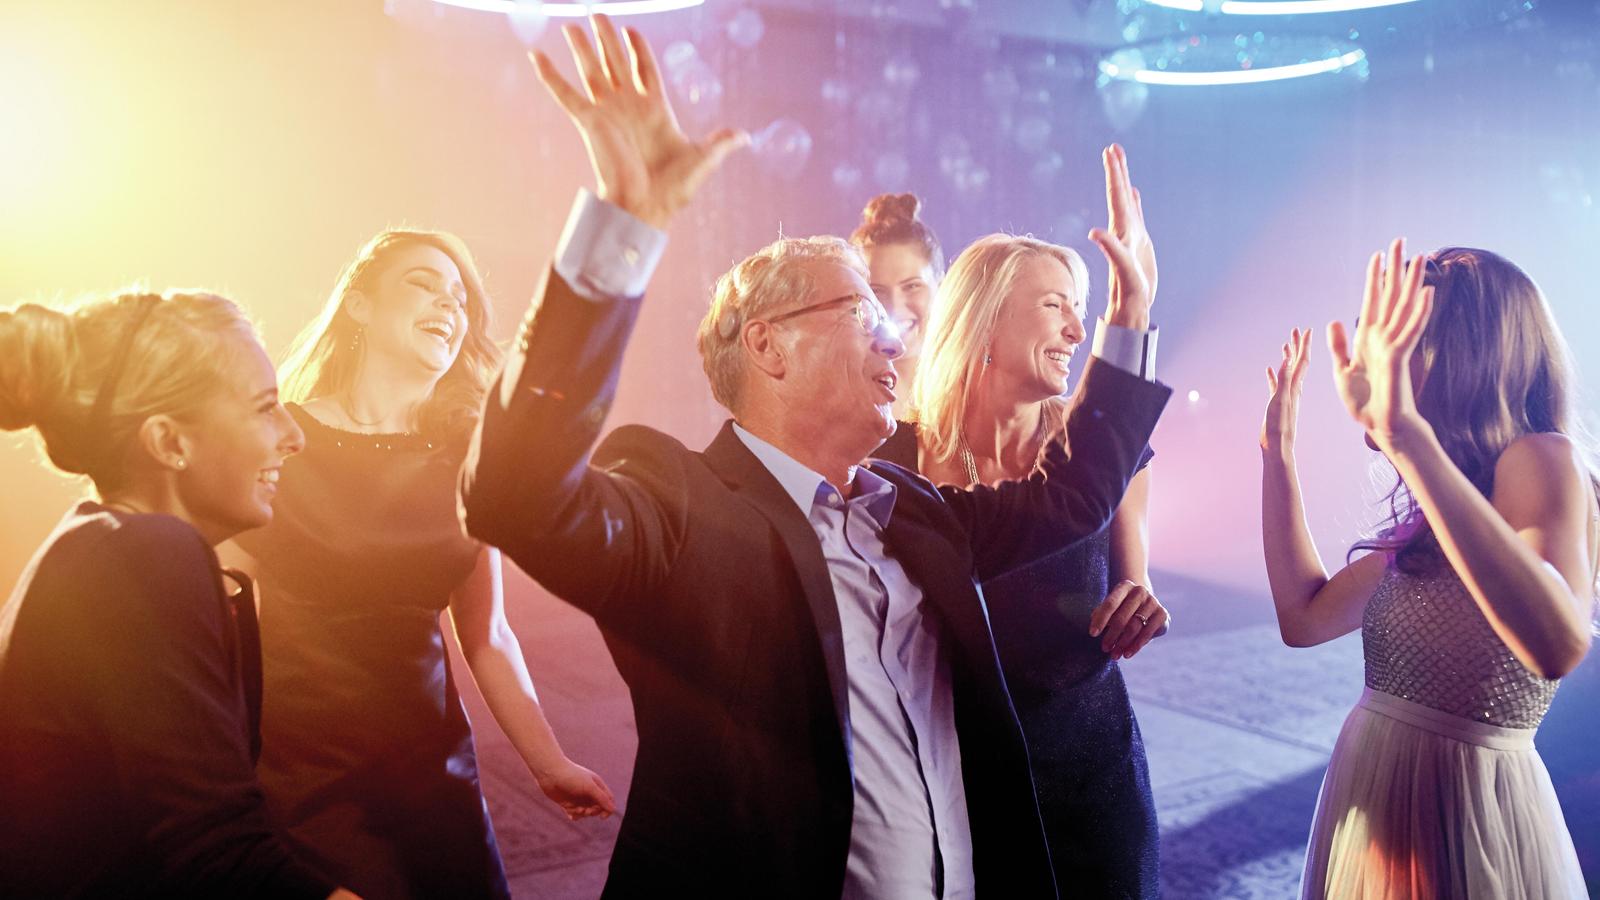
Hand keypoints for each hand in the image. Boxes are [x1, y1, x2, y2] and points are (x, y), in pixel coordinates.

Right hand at [532, 15, 748, 228]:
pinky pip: (565, 94)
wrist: (646, 207)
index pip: (644, 69)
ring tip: (572, 25)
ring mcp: (607, 111)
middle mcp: (628, 106)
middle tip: (597, 15)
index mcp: (655, 109)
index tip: (631, 30)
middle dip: (606, 38)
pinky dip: (550, 75)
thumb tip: (746, 137)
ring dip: (581, 47)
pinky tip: (536, 55)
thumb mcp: (703, 159)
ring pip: (591, 70)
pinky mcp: (589, 121)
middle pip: (615, 62)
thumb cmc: (675, 189)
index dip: (638, 49)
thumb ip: (721, 143)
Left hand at [535, 758, 617, 820]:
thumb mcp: (589, 786)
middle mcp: (588, 792)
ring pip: (586, 812)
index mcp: (596, 785)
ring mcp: (578, 798)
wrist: (550, 773)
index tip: (602, 816)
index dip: (607, 809)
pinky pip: (575, 814)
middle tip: (586, 811)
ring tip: (575, 810)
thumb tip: (612, 809)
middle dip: (592, 812)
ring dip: (582, 814)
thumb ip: (601, 798)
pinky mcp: (567, 803)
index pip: (608, 800)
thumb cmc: (571, 776)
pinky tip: (569, 813)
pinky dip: (574, 815)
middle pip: (597, 808)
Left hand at [1088, 144, 1155, 330]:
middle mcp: (1125, 231)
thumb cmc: (1129, 293)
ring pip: (1127, 203)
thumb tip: (1096, 232)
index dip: (1115, 174)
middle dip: (1117, 171)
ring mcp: (1131, 237)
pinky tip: (1135, 194)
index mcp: (1122, 231)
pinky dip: (1135, 203)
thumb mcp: (1122, 270)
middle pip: (1120, 195)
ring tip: (1119, 162)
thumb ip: (1112, 249)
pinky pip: (1136, 217)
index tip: (1110, 151)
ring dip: (1124, 182)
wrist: (1132, 307)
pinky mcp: (1138, 245)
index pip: (1117, 196)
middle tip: (1113, 148)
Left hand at [1089, 580, 1169, 658]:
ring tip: (1114, 655)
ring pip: (1134, 627)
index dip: (1101, 620)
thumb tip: (1094, 628)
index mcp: (1124, 586)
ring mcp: (1153, 602)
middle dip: (1111, 635)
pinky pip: (1147, 633)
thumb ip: (1101, 614)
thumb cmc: (1122, 606)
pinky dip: (1136, 645)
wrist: (1145, 604)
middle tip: (1104, 648)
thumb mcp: (1111, 607)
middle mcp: (1140, 591)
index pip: (1110, 604)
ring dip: (1123, 643)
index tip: (1092, 634)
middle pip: (1122, 617)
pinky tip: (1127, 654)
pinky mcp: (1163, 614)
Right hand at [1261, 327, 1311, 453]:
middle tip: (1296, 331)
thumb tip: (1288, 360)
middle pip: (1297, 363)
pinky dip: (1274, 375)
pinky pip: (1276, 384)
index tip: (1306, 330)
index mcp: (1295, 387)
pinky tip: (1270, 370)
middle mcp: (1293, 389)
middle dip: (1297, 346)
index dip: (1304, 345)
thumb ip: (1284, 380)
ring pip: (1288, 371)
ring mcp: (1286, 395)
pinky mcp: (1277, 403)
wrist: (1278, 447)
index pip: (1302, 361)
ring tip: (1285, 346)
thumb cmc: (1279, 427)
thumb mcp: (1281, 401)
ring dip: (1287, 358)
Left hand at [1326, 238, 1434, 449]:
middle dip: (1395, 269)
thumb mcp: (1342, 370)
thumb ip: (1339, 346)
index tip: (1376, 255)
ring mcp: (1394, 345)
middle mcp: (1384, 336)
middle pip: (1391, 296)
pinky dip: (1419, 312)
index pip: (1372, 301)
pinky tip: (1427, 293)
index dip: (1374, 278)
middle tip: (1401, 241)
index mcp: (1368, 338)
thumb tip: (1334, 320)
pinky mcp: (1399, 358)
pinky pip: (1410, 331)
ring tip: (1420, 257)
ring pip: (1405, 307)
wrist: (1379, 424)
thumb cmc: (1365, 401)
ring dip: (1413, 282)